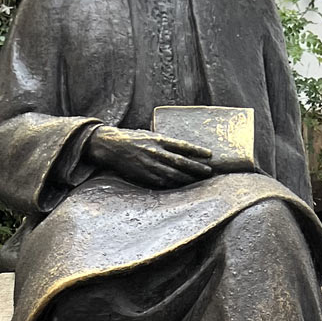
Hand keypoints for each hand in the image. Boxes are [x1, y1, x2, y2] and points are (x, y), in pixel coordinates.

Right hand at [87, 125, 212, 188]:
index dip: (197, 151)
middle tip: (209, 172)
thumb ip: (164, 141)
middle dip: (197, 168)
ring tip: (199, 180)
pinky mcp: (144, 176)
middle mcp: (156, 152)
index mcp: (158, 139)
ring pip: (174, 175)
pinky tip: (182, 186)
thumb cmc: (132, 138)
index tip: (210, 155)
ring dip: (188, 178)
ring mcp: (150, 165)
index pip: (183, 146)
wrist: (111, 146)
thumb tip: (180, 148)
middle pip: (181, 162)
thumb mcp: (149, 134)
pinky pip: (163, 182)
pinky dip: (174, 184)